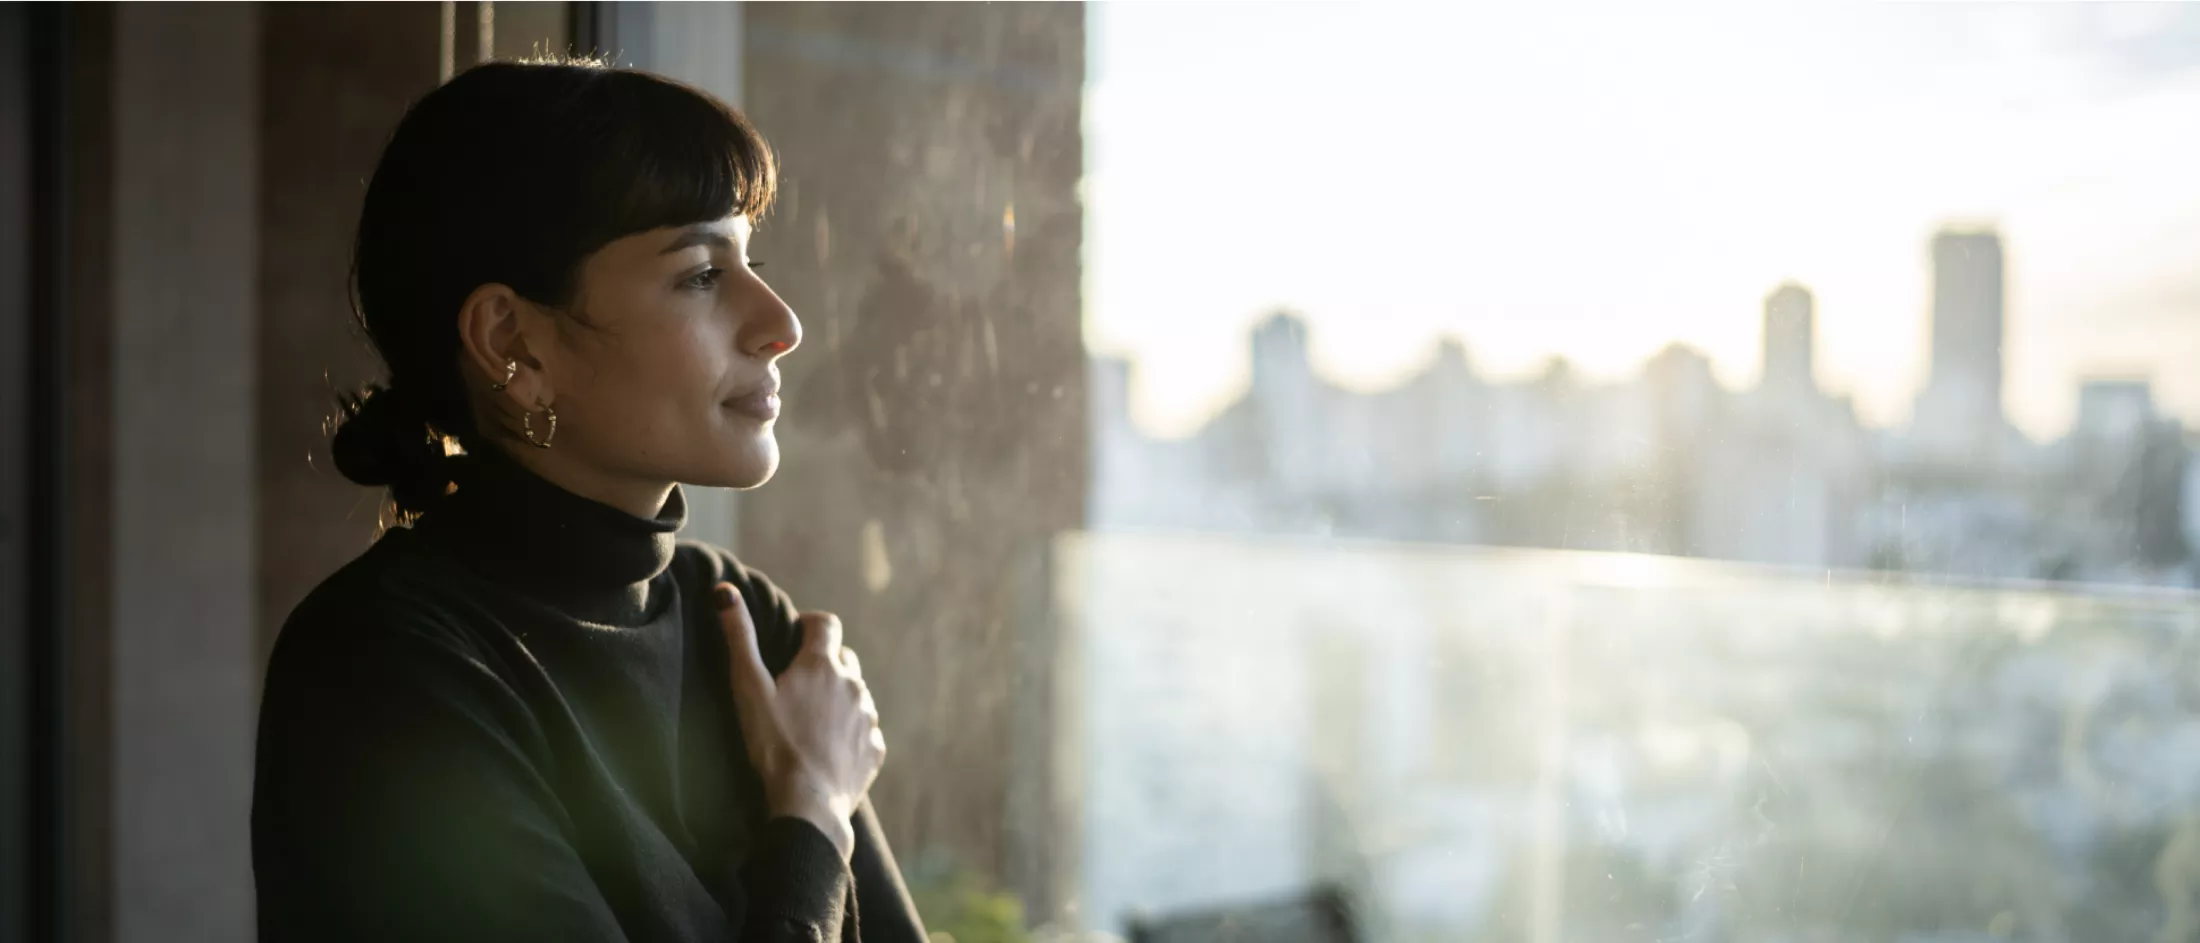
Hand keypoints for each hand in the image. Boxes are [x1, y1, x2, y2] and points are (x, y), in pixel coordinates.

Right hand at [715, 583, 884, 860]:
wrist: (807, 805)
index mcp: (823, 665)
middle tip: (797, 685)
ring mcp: (868, 717)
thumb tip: (725, 591)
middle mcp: (853, 685)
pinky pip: (865, 730)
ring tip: (810, 722)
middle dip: (824, 663)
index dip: (810, 625)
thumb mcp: (749, 689)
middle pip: (843, 659)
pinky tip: (827, 749)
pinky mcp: (875, 749)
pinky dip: (850, 732)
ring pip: (856, 694)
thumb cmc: (773, 745)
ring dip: (838, 699)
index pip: (826, 623)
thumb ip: (738, 638)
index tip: (795, 637)